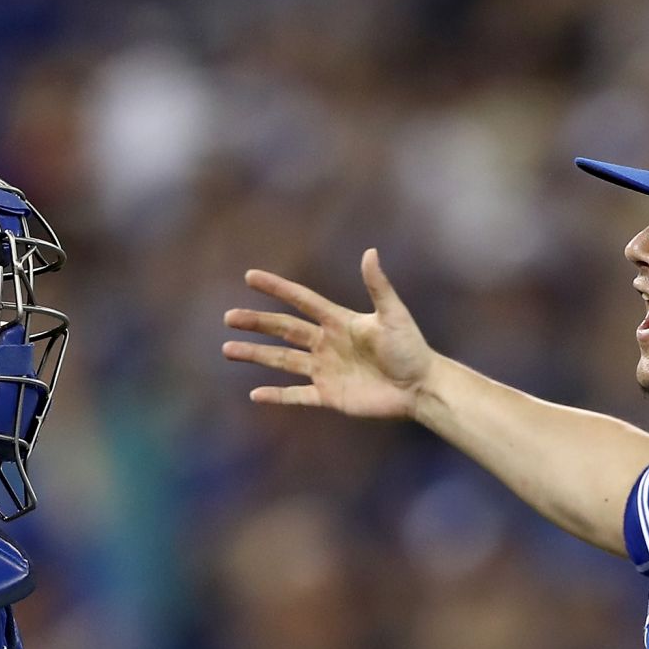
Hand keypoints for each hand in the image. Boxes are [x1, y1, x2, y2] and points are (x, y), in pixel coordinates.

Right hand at [223, 249, 433, 418]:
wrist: (420, 387)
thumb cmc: (411, 349)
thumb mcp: (394, 315)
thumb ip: (378, 286)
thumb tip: (370, 252)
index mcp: (338, 321)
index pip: (301, 300)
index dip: (277, 288)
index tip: (251, 277)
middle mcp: (326, 344)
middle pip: (283, 330)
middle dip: (256, 323)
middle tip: (229, 317)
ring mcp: (325, 370)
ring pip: (282, 361)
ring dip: (256, 355)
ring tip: (228, 350)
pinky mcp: (329, 396)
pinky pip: (297, 395)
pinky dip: (277, 396)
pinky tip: (255, 394)